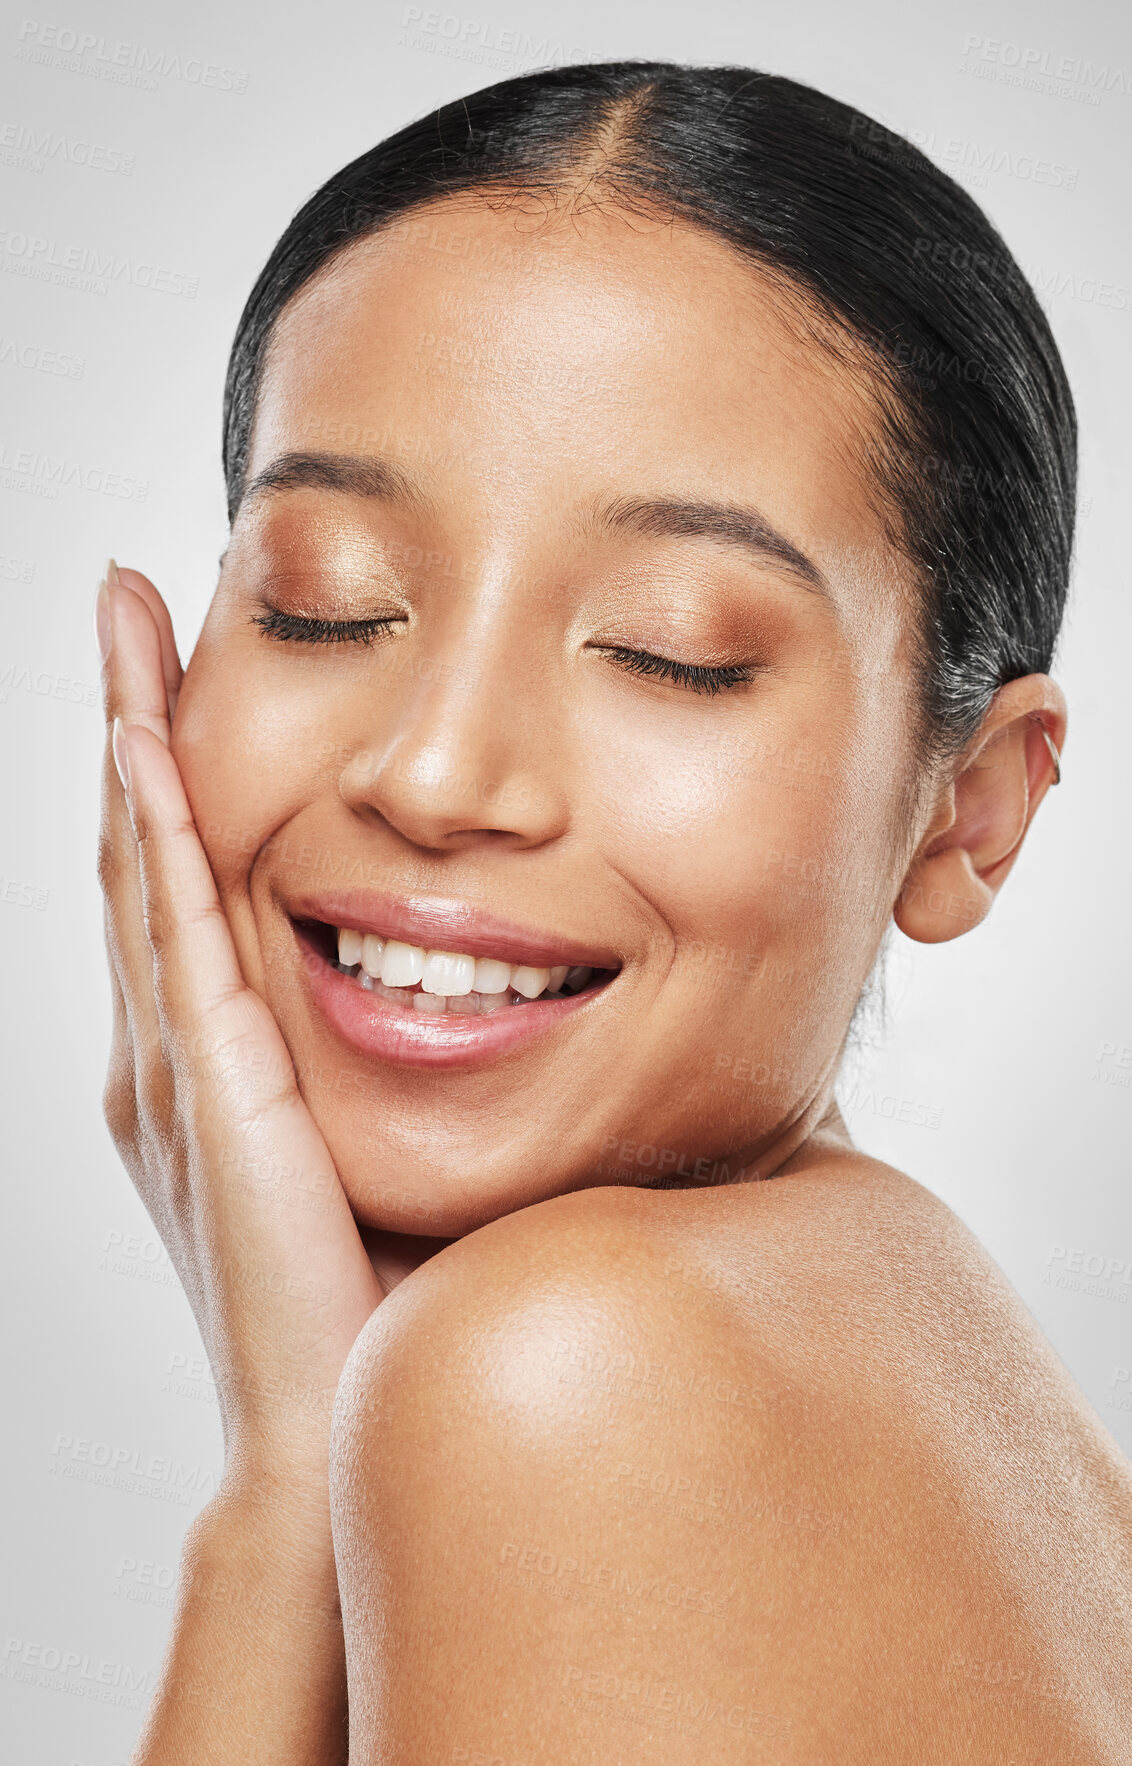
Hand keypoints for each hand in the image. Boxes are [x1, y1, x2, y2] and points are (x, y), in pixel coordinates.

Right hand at [96, 561, 383, 1487]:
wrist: (337, 1416)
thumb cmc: (372, 1291)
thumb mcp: (375, 1143)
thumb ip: (384, 1064)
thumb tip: (474, 999)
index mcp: (209, 1062)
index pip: (182, 883)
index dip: (168, 774)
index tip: (171, 671)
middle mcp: (173, 1051)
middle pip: (145, 851)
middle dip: (133, 722)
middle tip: (126, 605)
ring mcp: (181, 1067)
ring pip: (148, 870)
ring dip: (137, 746)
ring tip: (124, 630)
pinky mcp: (216, 1090)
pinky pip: (178, 937)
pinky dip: (162, 841)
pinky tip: (150, 755)